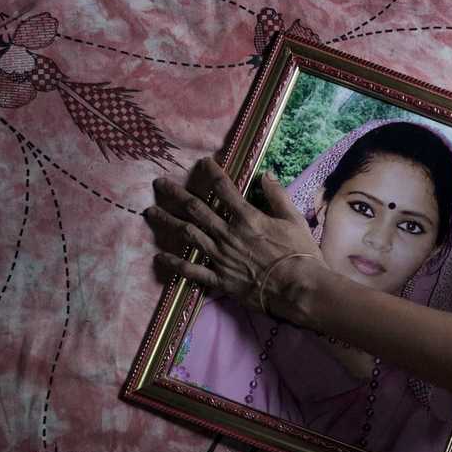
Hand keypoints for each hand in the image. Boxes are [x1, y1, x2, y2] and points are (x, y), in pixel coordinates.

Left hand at [143, 157, 324, 318]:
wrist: (298, 289)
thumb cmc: (300, 254)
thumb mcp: (294, 220)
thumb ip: (278, 196)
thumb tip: (266, 174)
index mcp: (247, 217)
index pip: (224, 188)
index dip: (211, 172)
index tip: (202, 162)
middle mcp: (228, 233)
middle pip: (196, 208)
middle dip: (175, 194)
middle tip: (159, 184)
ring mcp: (220, 256)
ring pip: (188, 234)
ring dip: (168, 221)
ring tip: (151, 212)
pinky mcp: (220, 278)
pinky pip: (192, 270)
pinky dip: (175, 264)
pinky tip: (159, 257)